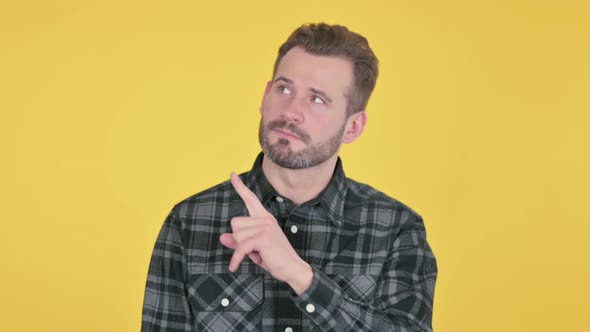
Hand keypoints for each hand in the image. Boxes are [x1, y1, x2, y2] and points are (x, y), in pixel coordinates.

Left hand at [219, 172, 312, 293]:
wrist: (293, 269)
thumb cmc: (274, 258)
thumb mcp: (253, 249)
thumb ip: (238, 242)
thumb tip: (222, 237)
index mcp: (264, 218)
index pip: (250, 198)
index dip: (240, 187)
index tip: (232, 174)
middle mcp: (265, 219)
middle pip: (235, 223)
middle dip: (239, 239)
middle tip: (254, 249)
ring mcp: (265, 227)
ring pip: (237, 235)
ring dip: (241, 249)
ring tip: (257, 254)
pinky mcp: (263, 238)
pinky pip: (240, 247)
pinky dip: (236, 259)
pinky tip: (234, 267)